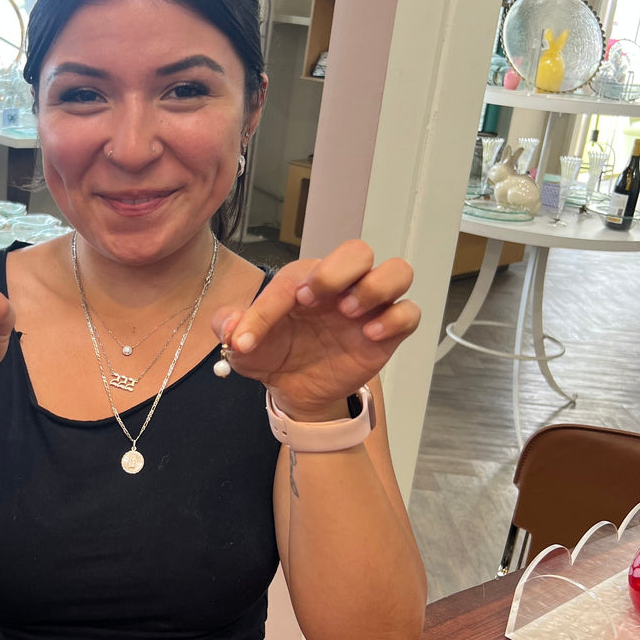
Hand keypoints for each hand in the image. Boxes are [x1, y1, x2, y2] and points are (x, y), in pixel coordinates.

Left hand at [212, 240, 419, 418]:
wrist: (296, 389)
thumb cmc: (273, 354)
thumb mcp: (244, 347)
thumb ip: (231, 329)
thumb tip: (229, 328)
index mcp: (304, 280)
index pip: (295, 277)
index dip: (269, 306)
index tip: (249, 337)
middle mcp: (341, 286)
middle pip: (359, 250)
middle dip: (338, 270)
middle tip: (313, 300)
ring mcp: (368, 307)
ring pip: (397, 271)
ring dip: (376, 286)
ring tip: (349, 312)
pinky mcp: (388, 333)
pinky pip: (410, 313)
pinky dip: (396, 319)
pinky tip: (370, 335)